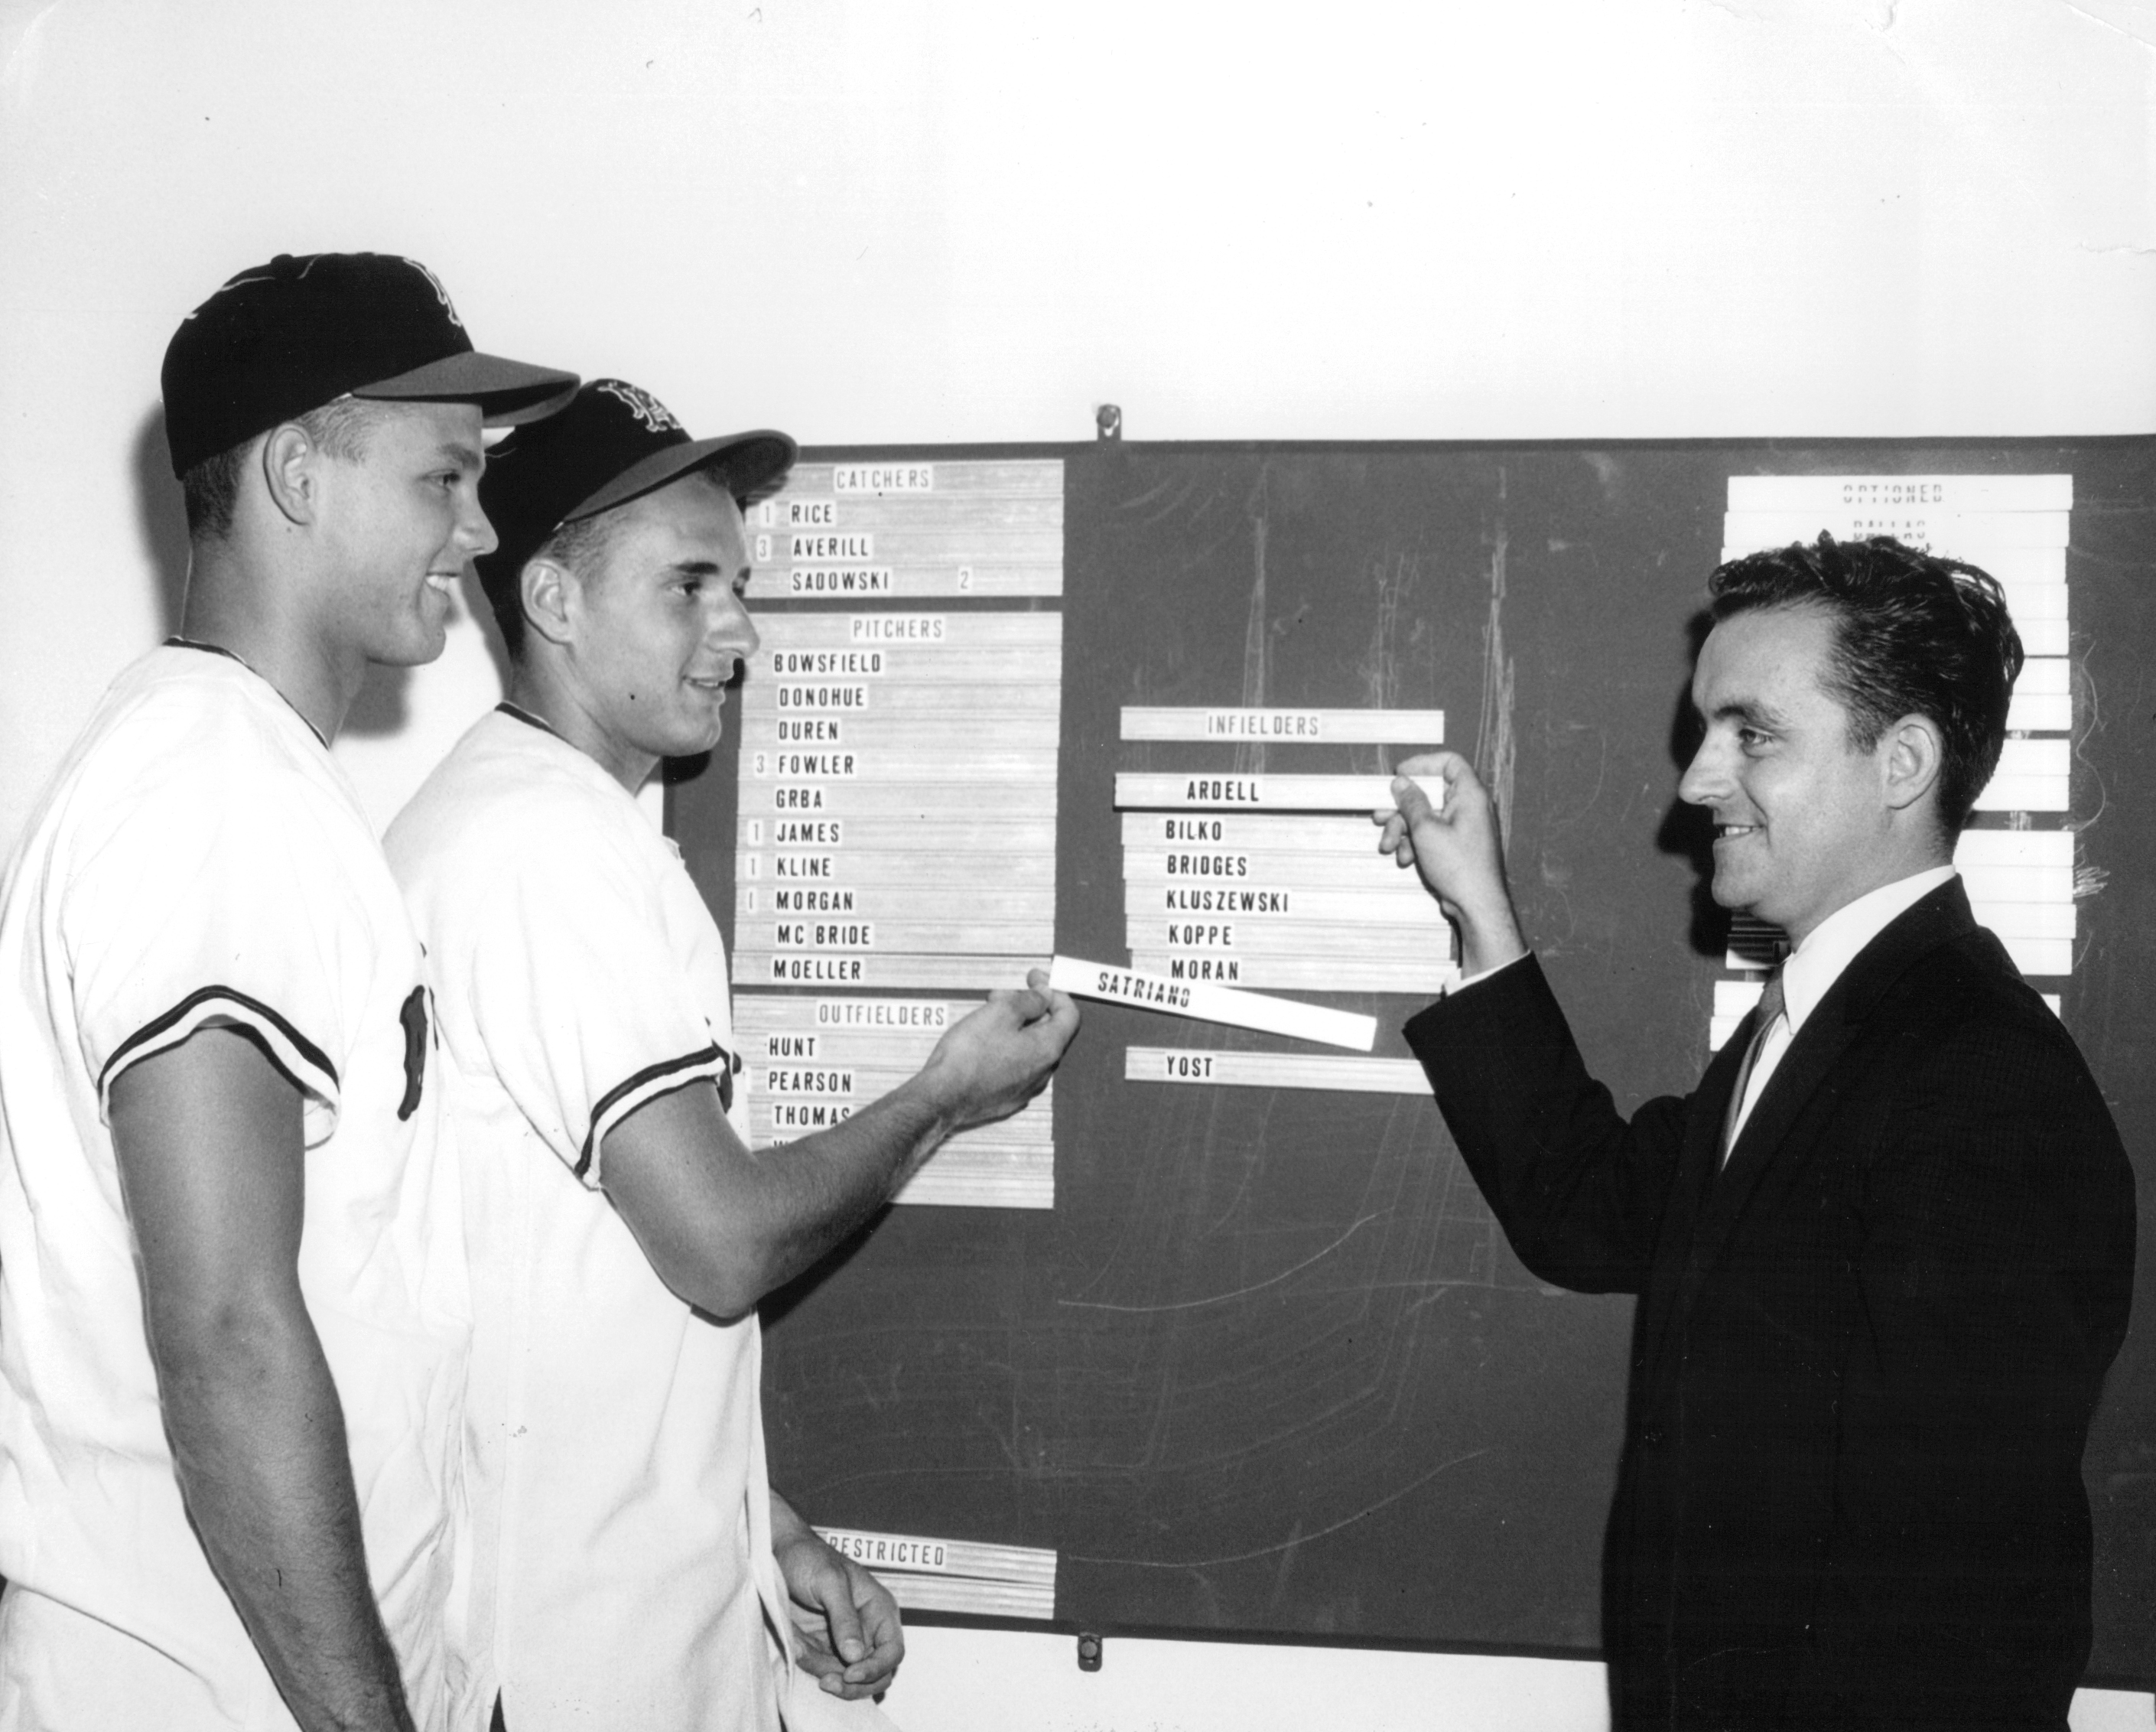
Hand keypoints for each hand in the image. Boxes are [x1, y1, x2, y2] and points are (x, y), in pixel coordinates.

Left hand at [773, 1526, 905, 1698]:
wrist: (779, 1555)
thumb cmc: (809, 1558)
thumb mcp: (829, 1581)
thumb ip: (844, 1617)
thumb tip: (856, 1656)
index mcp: (879, 1610)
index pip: (892, 1651)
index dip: (876, 1668)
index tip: (849, 1673)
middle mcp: (868, 1631)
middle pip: (876, 1675)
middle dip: (852, 1685)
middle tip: (825, 1682)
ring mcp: (845, 1643)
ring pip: (846, 1679)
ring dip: (821, 1670)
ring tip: (798, 1646)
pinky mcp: (823, 1650)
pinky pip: (822, 1670)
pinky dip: (808, 1665)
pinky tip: (796, 1646)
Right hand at [916, 968, 1079, 1134]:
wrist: (941, 1099)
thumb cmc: (968, 1057)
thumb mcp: (999, 1013)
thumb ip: (1028, 1001)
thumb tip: (1043, 996)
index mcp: (1047, 1049)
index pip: (1069, 1014)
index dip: (1054, 991)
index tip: (1035, 980)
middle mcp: (1042, 1073)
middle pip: (1048, 1031)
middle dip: (1028, 1008)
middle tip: (1001, 997)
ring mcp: (1025, 1089)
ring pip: (1029, 1049)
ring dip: (1015, 1028)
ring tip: (987, 1017)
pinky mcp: (1007, 1099)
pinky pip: (1015, 1067)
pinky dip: (1006, 1050)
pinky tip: (983, 1044)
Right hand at [1373, 751, 1526, 976]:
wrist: (1476, 904)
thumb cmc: (1462, 869)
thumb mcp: (1426, 830)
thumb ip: (1411, 802)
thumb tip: (1401, 783)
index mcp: (1470, 795)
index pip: (1449, 763)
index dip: (1422, 765)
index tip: (1400, 775)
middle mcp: (1469, 808)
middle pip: (1430, 793)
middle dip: (1402, 808)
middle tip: (1382, 816)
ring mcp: (1462, 827)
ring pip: (1425, 816)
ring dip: (1403, 830)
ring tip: (1389, 844)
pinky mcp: (1455, 846)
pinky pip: (1430, 834)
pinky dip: (1414, 843)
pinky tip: (1405, 858)